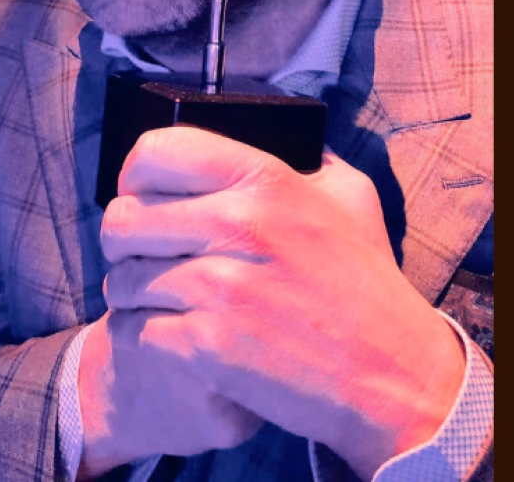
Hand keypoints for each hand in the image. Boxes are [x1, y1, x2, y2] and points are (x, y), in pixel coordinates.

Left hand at [100, 127, 465, 480]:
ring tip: (159, 300)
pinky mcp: (207, 346)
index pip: (156, 152)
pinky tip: (175, 336)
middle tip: (142, 257)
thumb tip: (288, 136)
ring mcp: (220, 288)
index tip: (141, 195)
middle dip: (123, 242)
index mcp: (266, 180)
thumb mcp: (351, 200)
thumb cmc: (367, 288)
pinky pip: (137, 330)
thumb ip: (311, 162)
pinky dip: (148, 336)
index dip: (135, 175)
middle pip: (122, 219)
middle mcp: (238, 226)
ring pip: (123, 278)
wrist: (391, 376)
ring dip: (132, 293)